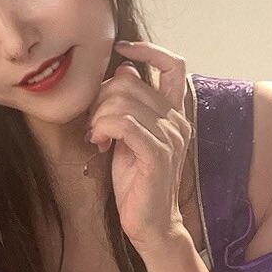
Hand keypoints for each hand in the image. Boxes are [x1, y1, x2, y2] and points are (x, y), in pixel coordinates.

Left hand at [86, 41, 191, 256]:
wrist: (150, 223)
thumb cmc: (136, 180)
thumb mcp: (129, 136)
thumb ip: (128, 106)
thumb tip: (123, 71)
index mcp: (174, 113)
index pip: (173, 64)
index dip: (148, 50)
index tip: (122, 48)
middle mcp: (177, 121)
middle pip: (130, 83)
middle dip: (101, 98)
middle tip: (94, 122)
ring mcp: (171, 137)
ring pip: (123, 101)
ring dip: (99, 116)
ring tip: (97, 135)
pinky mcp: (158, 154)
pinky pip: (123, 123)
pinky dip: (103, 127)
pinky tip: (99, 141)